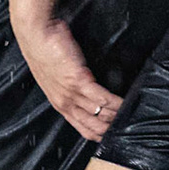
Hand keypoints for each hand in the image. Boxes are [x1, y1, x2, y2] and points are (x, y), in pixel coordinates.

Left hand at [15, 12, 121, 140]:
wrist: (35, 34)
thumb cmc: (44, 49)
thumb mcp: (54, 76)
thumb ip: (69, 87)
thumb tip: (86, 90)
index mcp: (59, 103)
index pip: (83, 128)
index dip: (100, 135)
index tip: (113, 135)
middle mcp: (65, 102)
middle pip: (94, 126)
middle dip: (111, 129)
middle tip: (128, 127)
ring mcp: (71, 93)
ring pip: (100, 113)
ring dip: (118, 116)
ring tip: (133, 114)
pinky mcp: (79, 79)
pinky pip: (102, 97)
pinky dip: (117, 102)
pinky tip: (126, 102)